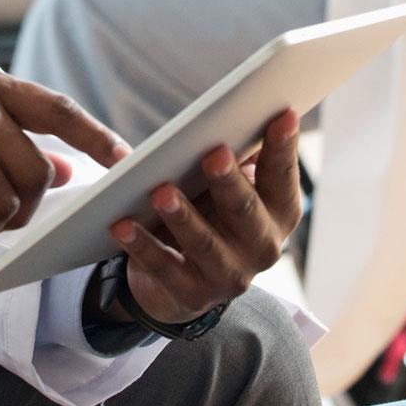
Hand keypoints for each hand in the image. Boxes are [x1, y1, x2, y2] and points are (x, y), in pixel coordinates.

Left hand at [110, 110, 303, 321]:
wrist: (190, 278)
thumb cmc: (216, 210)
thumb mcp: (233, 183)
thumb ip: (239, 152)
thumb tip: (234, 109)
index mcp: (280, 212)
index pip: (283, 176)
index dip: (283, 146)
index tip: (283, 115)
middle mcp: (264, 247)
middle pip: (246, 210)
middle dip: (229, 182)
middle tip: (213, 154)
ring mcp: (230, 276)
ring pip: (205, 244)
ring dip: (183, 216)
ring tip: (161, 191)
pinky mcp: (192, 296)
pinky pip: (164, 269)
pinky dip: (142, 246)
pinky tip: (122, 225)